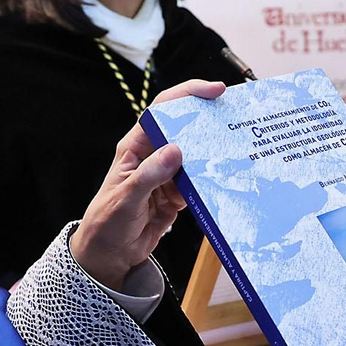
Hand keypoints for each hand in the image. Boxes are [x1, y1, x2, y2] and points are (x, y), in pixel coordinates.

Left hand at [70, 79, 224, 288]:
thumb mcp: (127, 197)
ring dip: (214, 154)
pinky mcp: (177, 193)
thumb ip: (150, 174)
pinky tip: (226, 180)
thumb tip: (176, 150)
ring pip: (196, 155)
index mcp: (137, 146)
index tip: (214, 91)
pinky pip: (199, 181)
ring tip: (238, 149)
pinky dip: (211, 181)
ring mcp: (167, 174)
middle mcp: (154, 155)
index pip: (163, 109)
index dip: (188, 94)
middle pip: (185, 128)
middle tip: (235, 117)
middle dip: (209, 120)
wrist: (109, 254)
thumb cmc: (107, 222)